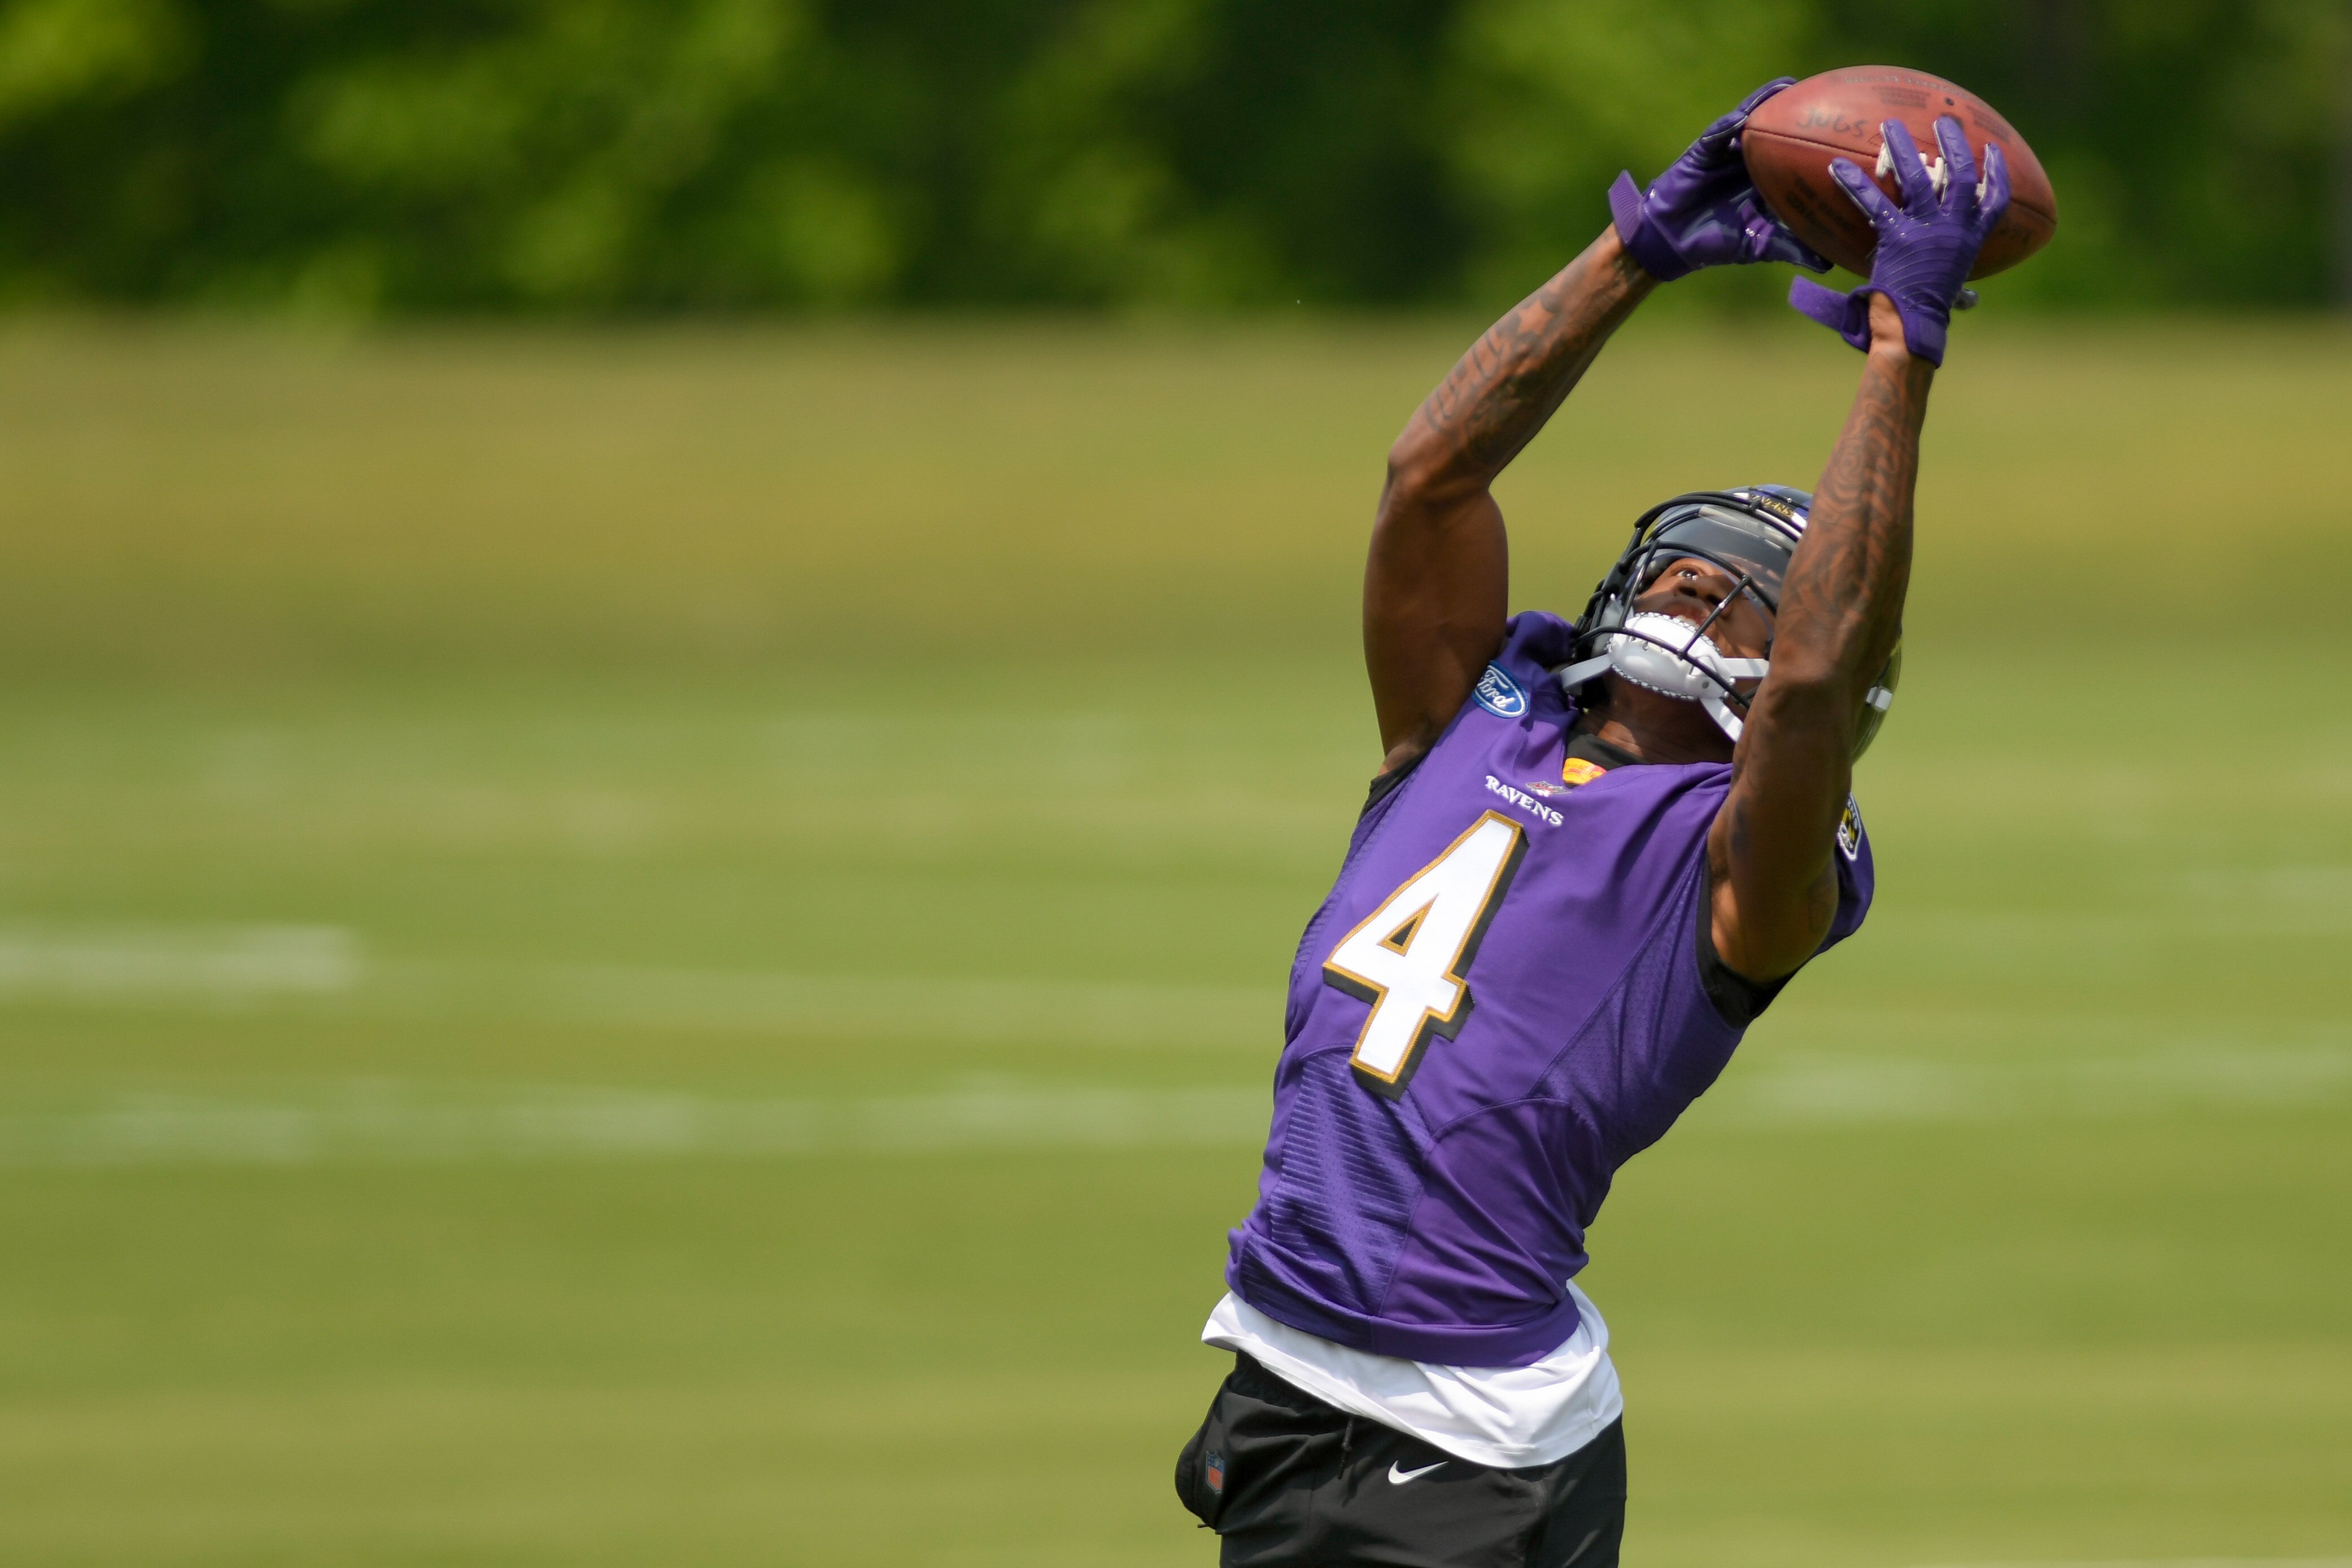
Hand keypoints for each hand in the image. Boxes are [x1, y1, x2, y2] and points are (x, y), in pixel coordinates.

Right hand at [1609, 80, 1832, 281]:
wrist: (1674, 241)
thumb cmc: (1718, 242)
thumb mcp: (1760, 245)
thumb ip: (1791, 249)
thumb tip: (1828, 263)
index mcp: (1770, 178)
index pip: (1796, 153)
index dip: (1817, 140)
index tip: (1845, 128)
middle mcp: (1752, 160)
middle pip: (1778, 128)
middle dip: (1797, 109)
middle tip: (1825, 93)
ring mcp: (1727, 152)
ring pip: (1750, 121)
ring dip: (1766, 103)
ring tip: (1787, 86)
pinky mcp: (1703, 151)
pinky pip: (1717, 133)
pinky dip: (1729, 124)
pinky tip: (1743, 116)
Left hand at [1787, 116, 2010, 364]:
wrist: (1912, 328)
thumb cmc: (1928, 315)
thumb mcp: (1952, 291)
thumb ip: (1958, 286)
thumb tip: (1967, 301)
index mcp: (1971, 240)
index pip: (1995, 200)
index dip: (1996, 172)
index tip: (1991, 149)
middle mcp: (1954, 228)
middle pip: (1961, 175)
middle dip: (1954, 143)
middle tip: (1942, 121)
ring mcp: (1926, 230)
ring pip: (1918, 177)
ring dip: (1903, 149)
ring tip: (1890, 126)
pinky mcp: (1897, 237)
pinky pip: (1874, 202)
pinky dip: (1855, 183)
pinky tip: (1837, 167)